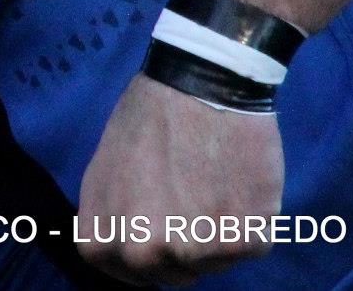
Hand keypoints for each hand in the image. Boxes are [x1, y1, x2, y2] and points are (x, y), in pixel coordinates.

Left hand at [77, 74, 281, 285]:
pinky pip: (248, 246)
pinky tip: (237, 182)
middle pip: (172, 274)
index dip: (146, 251)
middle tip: (190, 198)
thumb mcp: (105, 169)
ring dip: (217, 233)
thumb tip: (126, 244)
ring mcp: (194, 251)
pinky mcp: (242, 241)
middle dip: (182, 244)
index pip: (127, 273)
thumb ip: (113, 216)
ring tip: (213, 183)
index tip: (159, 224)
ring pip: (211, 263)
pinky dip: (249, 220)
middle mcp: (144, 253)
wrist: (202, 81)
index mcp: (102, 240)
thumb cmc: (149, 115)